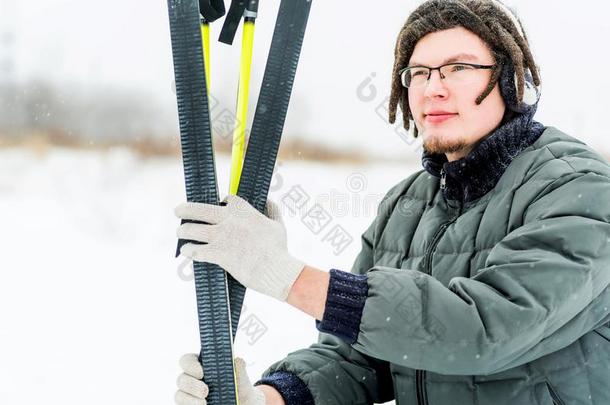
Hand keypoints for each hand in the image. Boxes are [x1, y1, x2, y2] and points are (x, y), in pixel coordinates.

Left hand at [175, 195, 305, 300]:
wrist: (276, 270)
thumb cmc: (279, 250)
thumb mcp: (279, 225)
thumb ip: (272, 210)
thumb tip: (268, 201)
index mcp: (245, 211)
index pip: (227, 199)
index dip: (220, 201)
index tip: (218, 205)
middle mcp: (230, 220)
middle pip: (200, 209)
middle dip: (185, 209)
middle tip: (178, 211)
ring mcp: (222, 237)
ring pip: (193, 229)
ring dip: (184, 231)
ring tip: (181, 233)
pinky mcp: (218, 254)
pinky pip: (195, 249)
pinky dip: (188, 250)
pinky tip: (186, 250)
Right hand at [175, 353, 265, 404]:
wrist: (243, 404)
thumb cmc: (239, 389)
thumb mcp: (241, 380)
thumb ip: (239, 369)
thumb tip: (238, 360)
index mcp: (202, 366)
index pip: (187, 360)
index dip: (190, 365)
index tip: (201, 372)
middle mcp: (192, 379)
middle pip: (181, 379)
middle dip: (192, 385)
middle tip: (205, 391)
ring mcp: (189, 395)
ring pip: (179, 395)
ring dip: (190, 400)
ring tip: (204, 403)